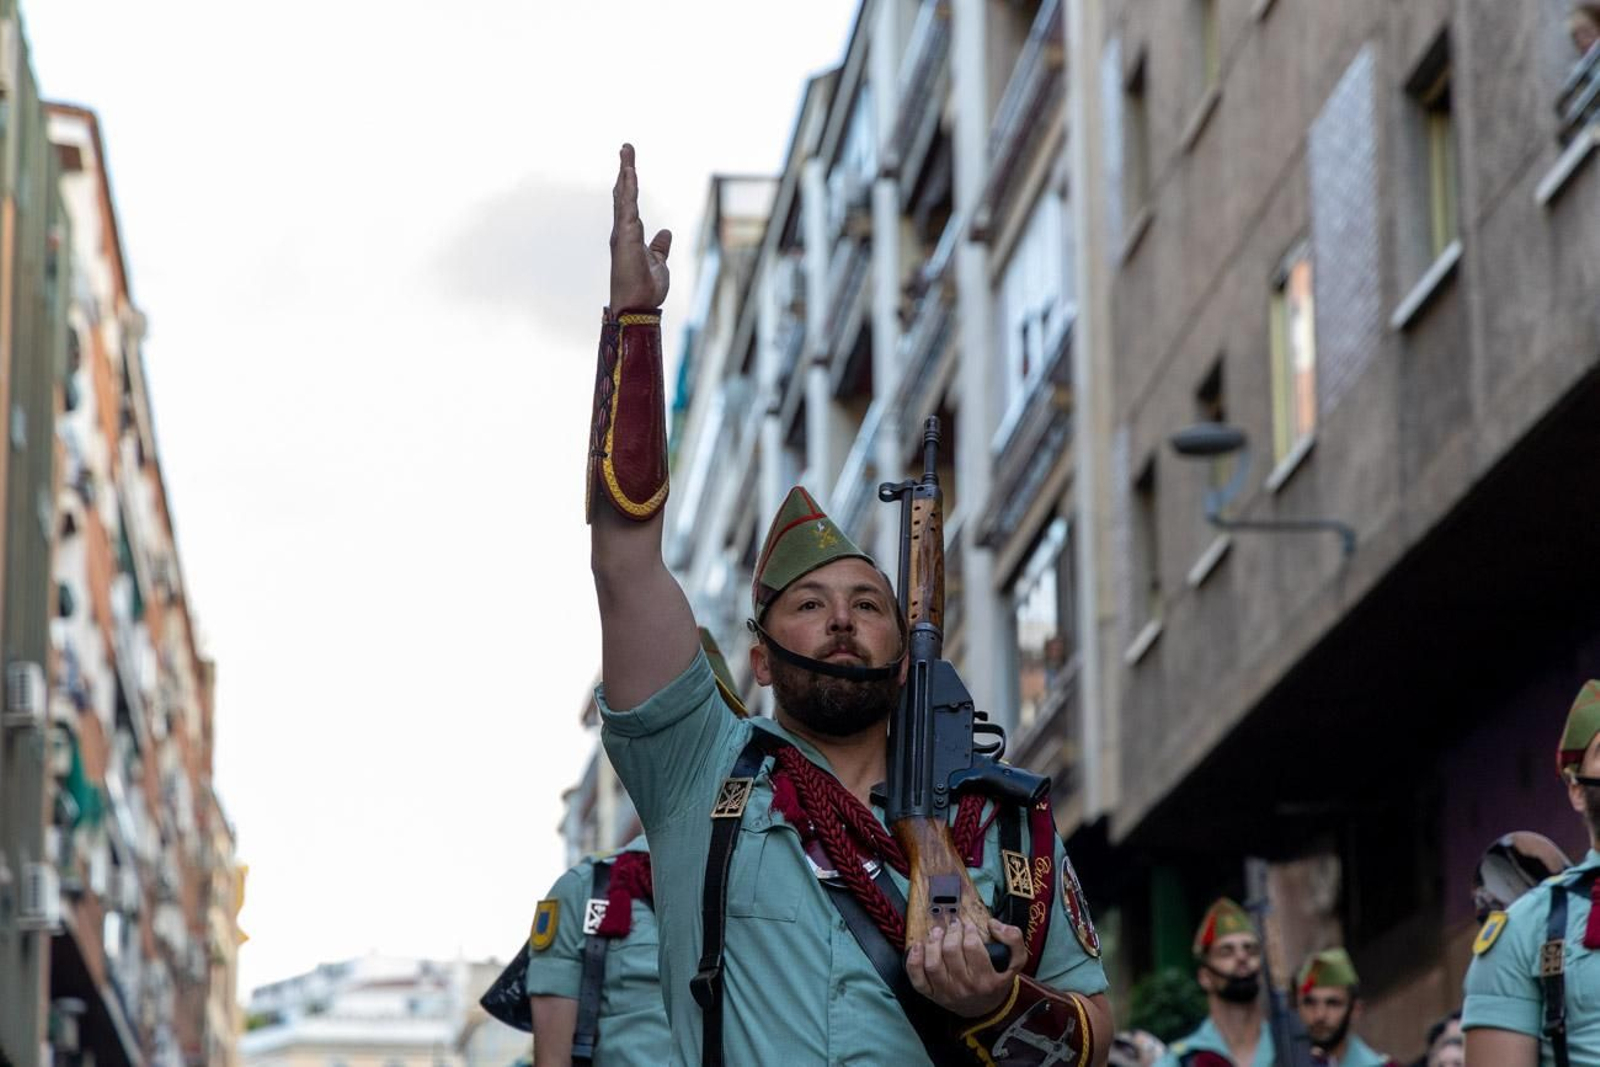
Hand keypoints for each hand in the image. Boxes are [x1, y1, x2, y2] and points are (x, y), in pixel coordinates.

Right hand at [610, 143, 671, 311]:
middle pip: (623, 194)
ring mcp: (623, 232)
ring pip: (624, 195)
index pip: (629, 205)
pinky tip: (630, 171)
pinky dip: (629, 187)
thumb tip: (666, 232)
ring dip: (626, 171)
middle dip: (625, 170)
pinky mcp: (626, 236)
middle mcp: (622, 231)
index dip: (628, 185)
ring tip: (627, 150)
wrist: (638, 307)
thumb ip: (660, 247)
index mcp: (630, 236)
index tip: (629, 167)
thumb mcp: (658, 263)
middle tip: (626, 148)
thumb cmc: (646, 289)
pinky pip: (628, 205)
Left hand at [905, 918, 1026, 1017]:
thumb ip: (1014, 940)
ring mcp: (947, 993)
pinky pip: (917, 979)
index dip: (968, 930)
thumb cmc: (996, 980)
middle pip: (951, 952)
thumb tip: (994, 925)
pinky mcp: (932, 995)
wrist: (985, 1008)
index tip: (968, 926)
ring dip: (932, 942)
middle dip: (951, 932)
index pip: (972, 947)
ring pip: (933, 963)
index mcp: (987, 980)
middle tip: (953, 925)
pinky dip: (914, 960)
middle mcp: (966, 988)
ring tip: (938, 932)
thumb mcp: (1015, 962)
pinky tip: (918, 946)